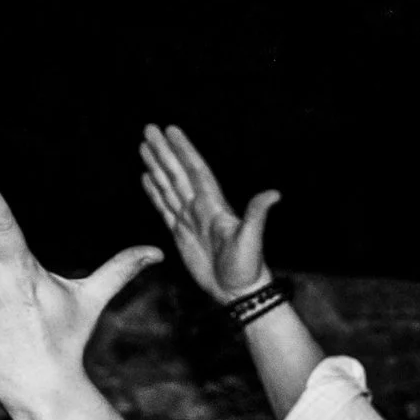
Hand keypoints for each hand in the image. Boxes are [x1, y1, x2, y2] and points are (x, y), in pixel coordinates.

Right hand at [139, 124, 278, 300]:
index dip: (184, 151)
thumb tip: (274, 194)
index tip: (171, 131)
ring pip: (169, 186)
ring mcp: (190, 220)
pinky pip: (164, 207)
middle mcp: (200, 208)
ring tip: (144, 145)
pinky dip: (154, 192)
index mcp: (214, 205)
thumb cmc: (248, 266)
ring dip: (157, 166)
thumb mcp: (252, 239)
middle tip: (149, 128)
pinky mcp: (180, 234)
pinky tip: (147, 178)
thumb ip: (257, 214)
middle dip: (164, 151)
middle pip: (178, 173)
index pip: (196, 171)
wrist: (239, 291)